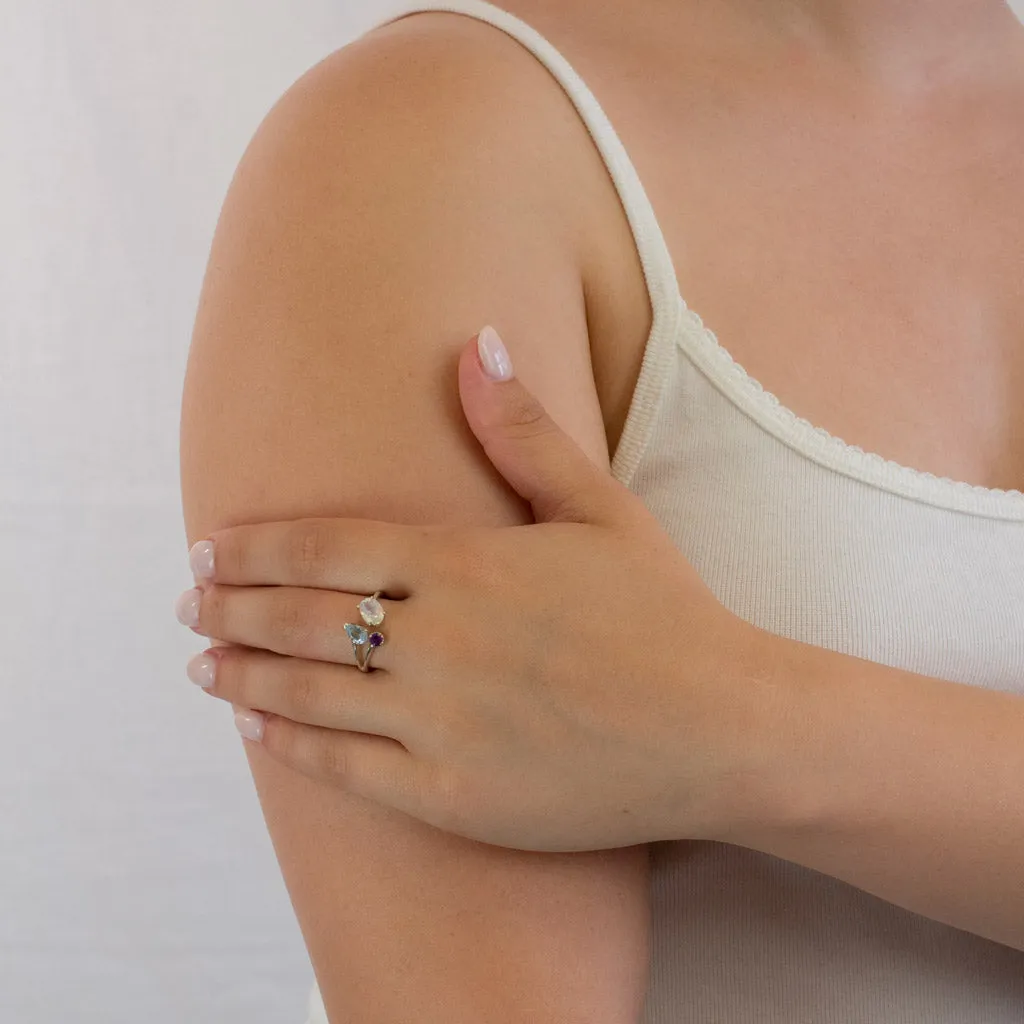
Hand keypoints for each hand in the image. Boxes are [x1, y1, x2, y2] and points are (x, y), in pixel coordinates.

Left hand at [175, 326, 777, 852]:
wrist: (723, 729)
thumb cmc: (666, 612)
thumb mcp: (601, 509)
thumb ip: (525, 431)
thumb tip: (476, 340)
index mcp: (467, 566)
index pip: (325, 548)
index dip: (255, 546)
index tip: (208, 544)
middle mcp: (440, 642)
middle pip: (300, 618)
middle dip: (230, 605)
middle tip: (185, 600)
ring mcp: (442, 724)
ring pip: (308, 693)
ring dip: (241, 673)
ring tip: (199, 662)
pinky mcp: (454, 795)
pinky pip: (347, 769)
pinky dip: (290, 744)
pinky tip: (255, 727)